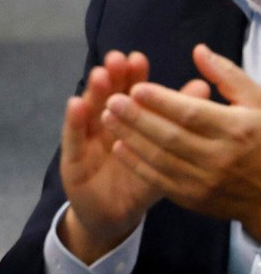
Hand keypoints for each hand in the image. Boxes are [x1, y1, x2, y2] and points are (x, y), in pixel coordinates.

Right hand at [57, 51, 170, 261]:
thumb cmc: (137, 181)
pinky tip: (76, 104)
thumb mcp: (160, 154)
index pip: (129, 93)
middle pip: (107, 96)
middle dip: (112, 76)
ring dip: (93, 92)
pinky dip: (73, 121)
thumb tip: (202, 86)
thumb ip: (177, 121)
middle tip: (117, 60)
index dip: (132, 76)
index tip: (138, 59)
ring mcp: (85, 139)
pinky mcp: (72, 159)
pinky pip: (72, 139)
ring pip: (89, 111)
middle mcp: (102, 124)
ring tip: (100, 75)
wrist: (112, 215)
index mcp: (125, 122)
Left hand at [104, 43, 260, 238]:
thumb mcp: (259, 103)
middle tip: (110, 100)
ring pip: (160, 158)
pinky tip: (119, 147)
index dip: (161, 101)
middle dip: (136, 117)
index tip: (136, 87)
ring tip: (107, 118)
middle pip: (170, 136)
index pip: (191, 114)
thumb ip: (227, 76)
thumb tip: (198, 51)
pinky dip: (137, 164)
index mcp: (237, 130)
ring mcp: (207, 182)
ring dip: (130, 138)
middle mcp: (221, 158)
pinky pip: (160, 181)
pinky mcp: (195, 200)